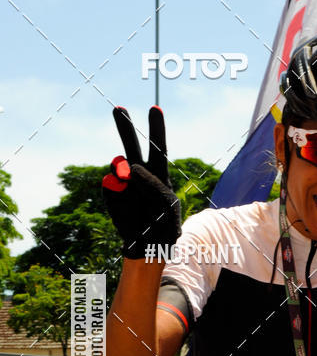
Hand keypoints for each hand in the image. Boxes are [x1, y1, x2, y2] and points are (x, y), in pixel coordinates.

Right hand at [102, 106, 180, 259]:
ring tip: (131, 181)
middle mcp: (139, 173)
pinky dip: (117, 192)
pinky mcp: (111, 193)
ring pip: (117, 163)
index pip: (158, 146)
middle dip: (124, 127)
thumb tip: (127, 168)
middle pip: (131, 145)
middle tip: (119, 108)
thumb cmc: (164, 226)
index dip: (156, 127)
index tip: (154, 108)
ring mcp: (123, 182)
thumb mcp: (167, 205)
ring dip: (121, 166)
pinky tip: (126, 204)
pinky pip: (110, 185)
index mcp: (158, 173)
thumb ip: (152, 183)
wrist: (148, 246)